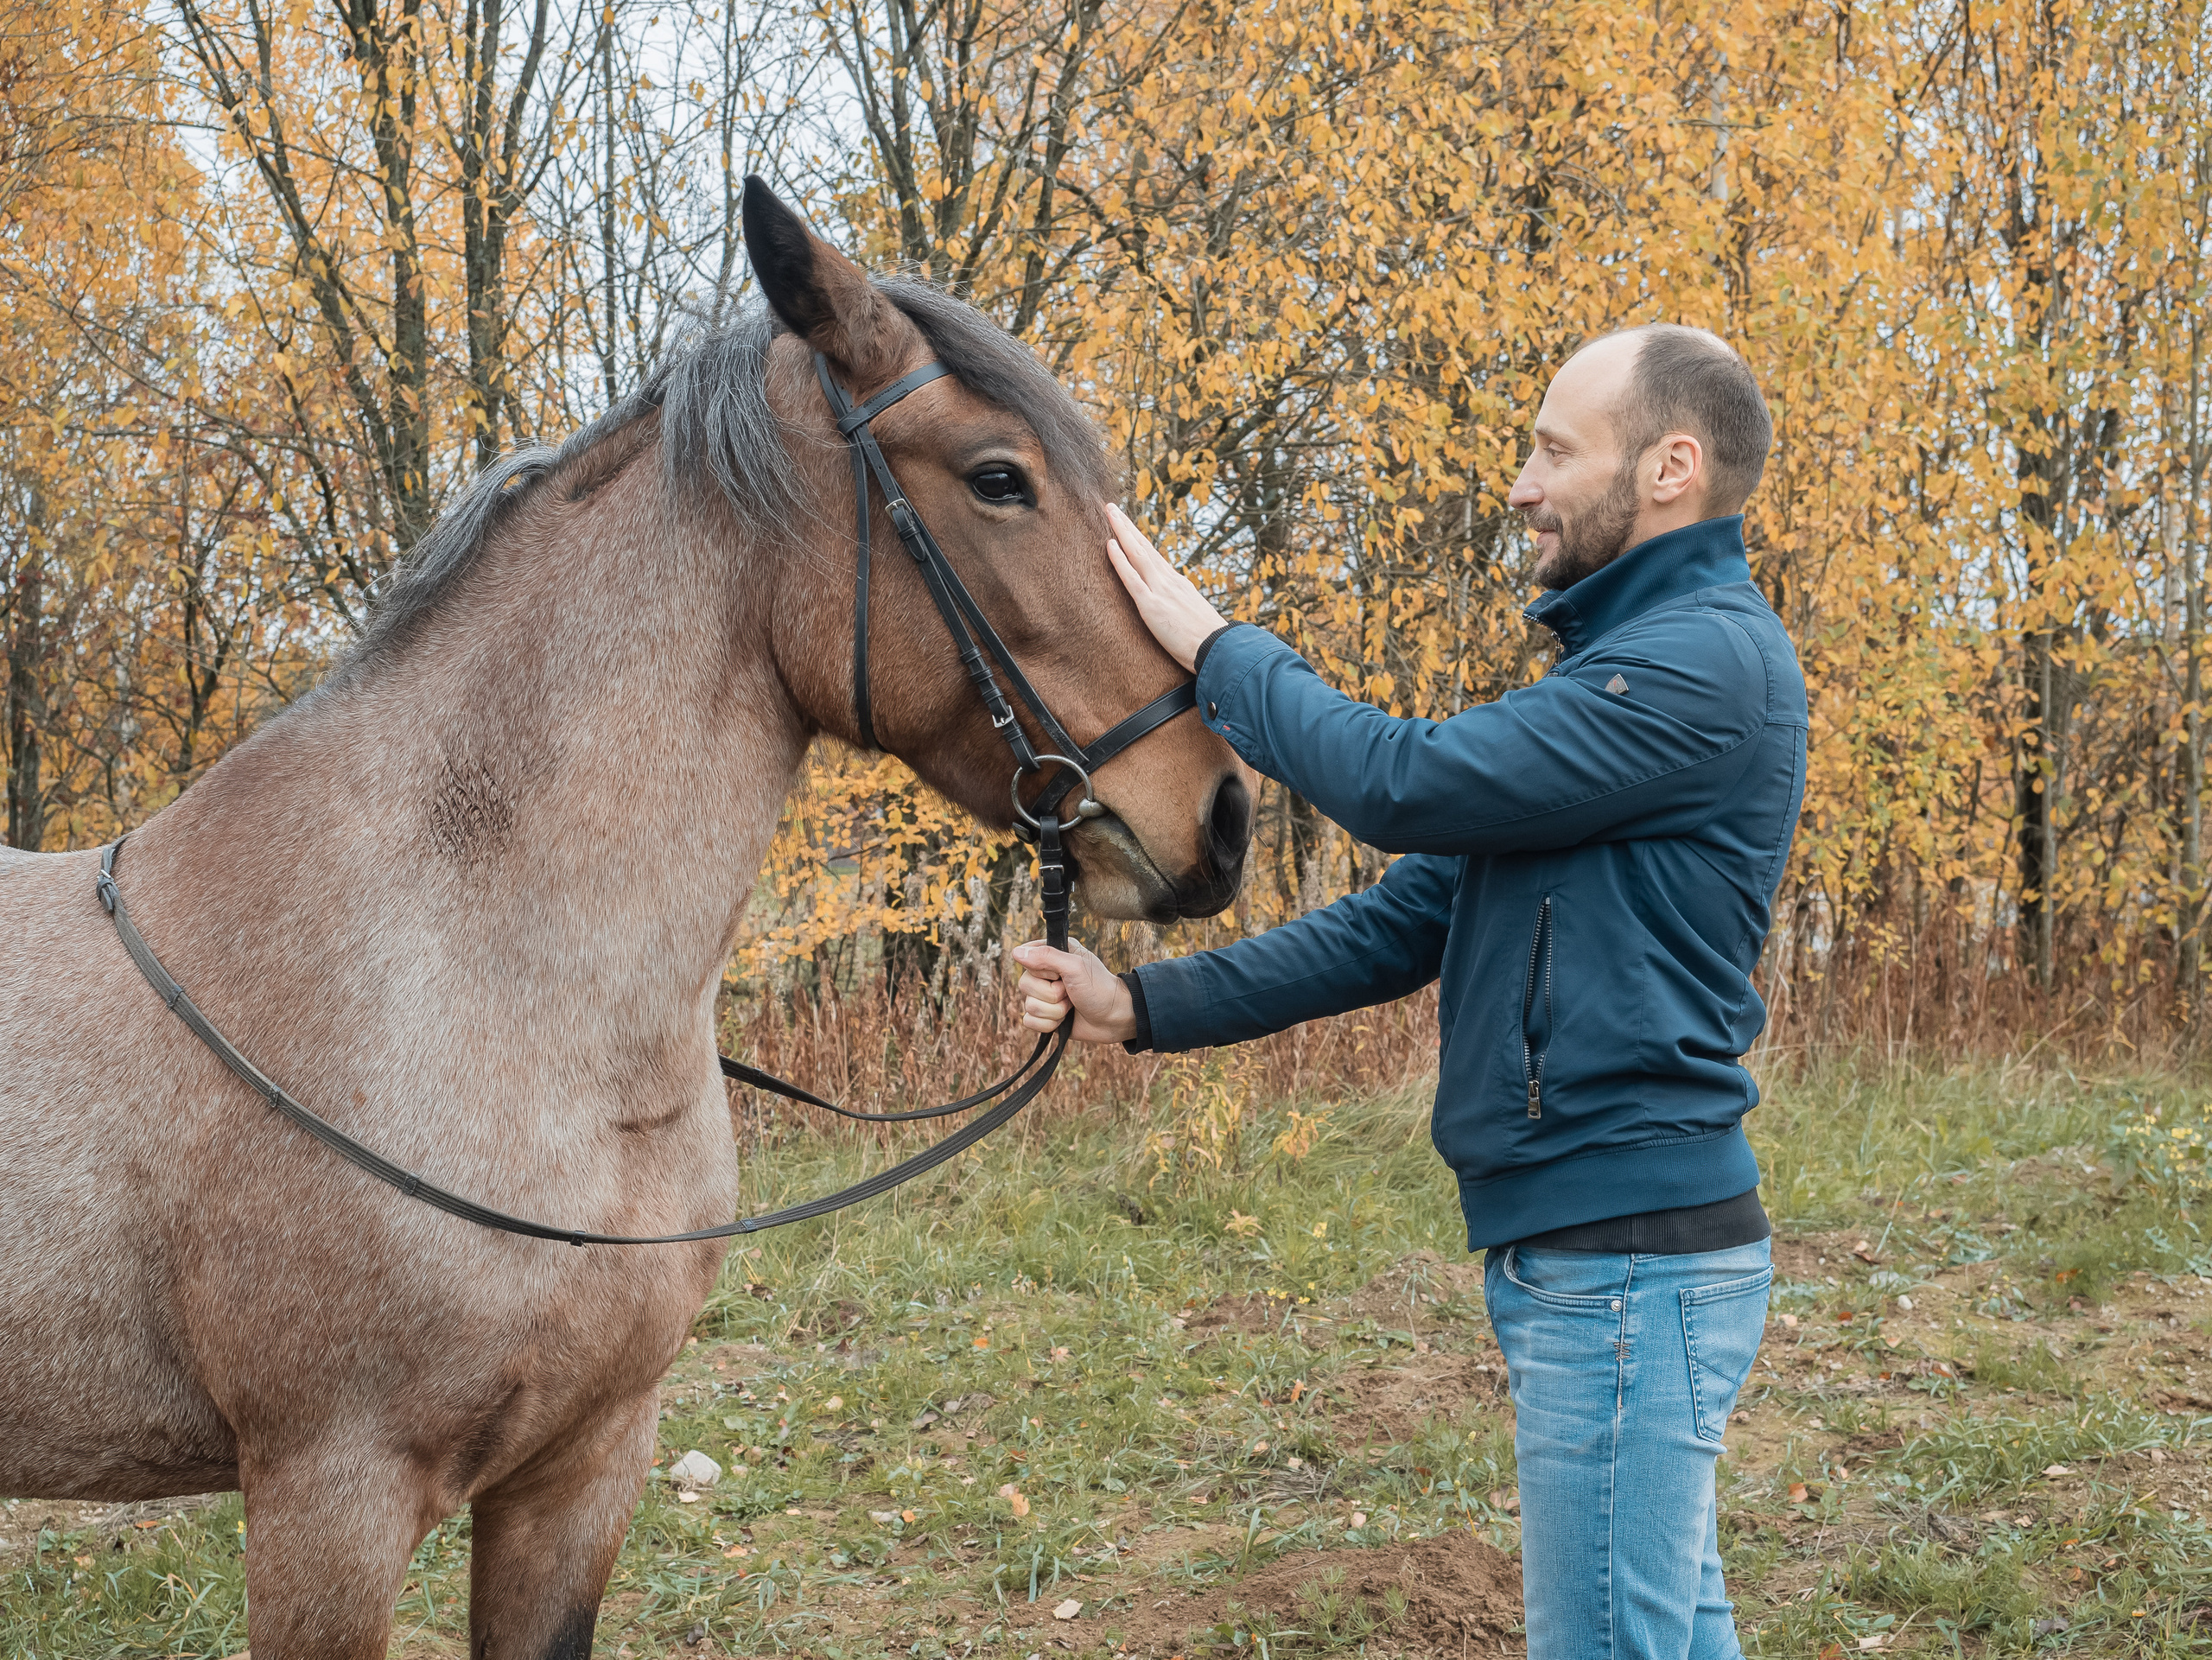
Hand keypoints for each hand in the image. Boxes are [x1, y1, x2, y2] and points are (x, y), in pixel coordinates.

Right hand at [1011, 938, 1136, 1042]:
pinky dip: (1048, 1024)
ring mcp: (1044, 996)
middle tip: (1070, 992)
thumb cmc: (1100, 988)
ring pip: (1027, 1006)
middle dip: (1051, 994)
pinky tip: (1064, 1020)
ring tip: (1071, 1006)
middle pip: (1024, 984)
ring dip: (1054, 1011)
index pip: (1025, 956)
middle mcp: (1046, 974)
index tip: (1058, 972)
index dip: (1040, 969)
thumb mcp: (1075, 967)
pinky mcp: (1045, 1016)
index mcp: (1053, 954)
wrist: (1115, 1018)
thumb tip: (1015, 952)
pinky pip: (1029, 1022)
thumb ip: (1046, 957)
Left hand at [1104, 502, 1229, 671]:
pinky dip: (1120, 560)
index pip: (1153, 557)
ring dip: (1122, 531)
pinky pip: (1131, 579)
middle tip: (1112, 508)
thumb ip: (1180, 608)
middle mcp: (1169, 581)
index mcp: (1178, 584)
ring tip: (1109, 513)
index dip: (1138, 540)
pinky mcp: (1151, 606)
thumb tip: (1174, 609)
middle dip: (1127, 527)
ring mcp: (1160, 591)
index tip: (1127, 526)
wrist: (1218, 648)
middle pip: (1144, 548)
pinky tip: (1110, 544)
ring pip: (1137, 554)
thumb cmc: (1207, 640)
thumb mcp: (1193, 616)